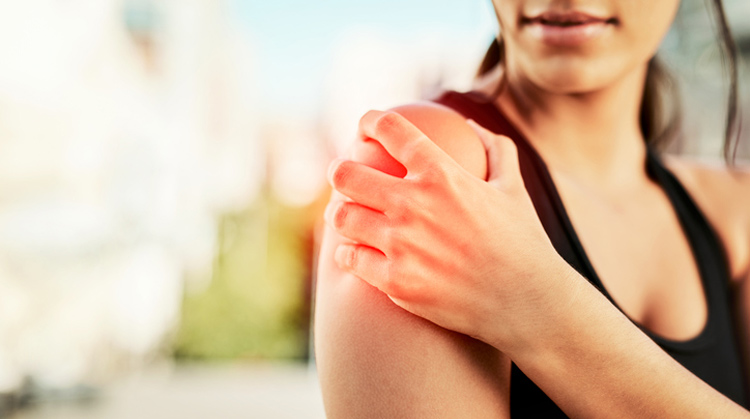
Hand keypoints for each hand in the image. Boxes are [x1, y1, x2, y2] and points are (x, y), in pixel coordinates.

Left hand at [325, 110, 573, 351]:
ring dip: (340, 213)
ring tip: (345, 215)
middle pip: (347, 173)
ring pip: (341, 217)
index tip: (365, 127)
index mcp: (442, 174)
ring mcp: (402, 245)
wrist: (527, 303)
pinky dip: (348, 253)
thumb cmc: (522, 243)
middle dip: (338, 170)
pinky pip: (350, 258)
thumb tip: (471, 125)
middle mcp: (415, 205)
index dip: (370, 122)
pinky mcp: (395, 281)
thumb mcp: (514, 188)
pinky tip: (354, 253)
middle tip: (343, 175)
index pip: (389, 130)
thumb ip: (495, 150)